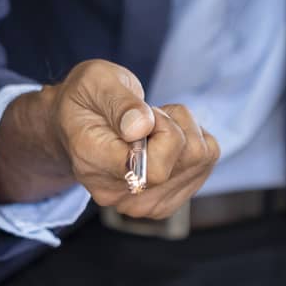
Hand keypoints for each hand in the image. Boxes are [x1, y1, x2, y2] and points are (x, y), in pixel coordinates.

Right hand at [0, 59, 218, 216]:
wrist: (79, 125)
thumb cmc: (87, 100)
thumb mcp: (95, 81)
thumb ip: (119, 102)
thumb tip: (143, 127)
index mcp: (93, 162)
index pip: (150, 169)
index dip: (161, 131)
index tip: (144, 114)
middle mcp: (118, 194)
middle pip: (179, 164)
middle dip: (172, 124)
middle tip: (145, 115)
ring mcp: (144, 204)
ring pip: (197, 159)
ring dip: (183, 128)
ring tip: (152, 125)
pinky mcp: (167, 201)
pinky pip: (206, 160)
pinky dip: (192, 139)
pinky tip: (164, 138)